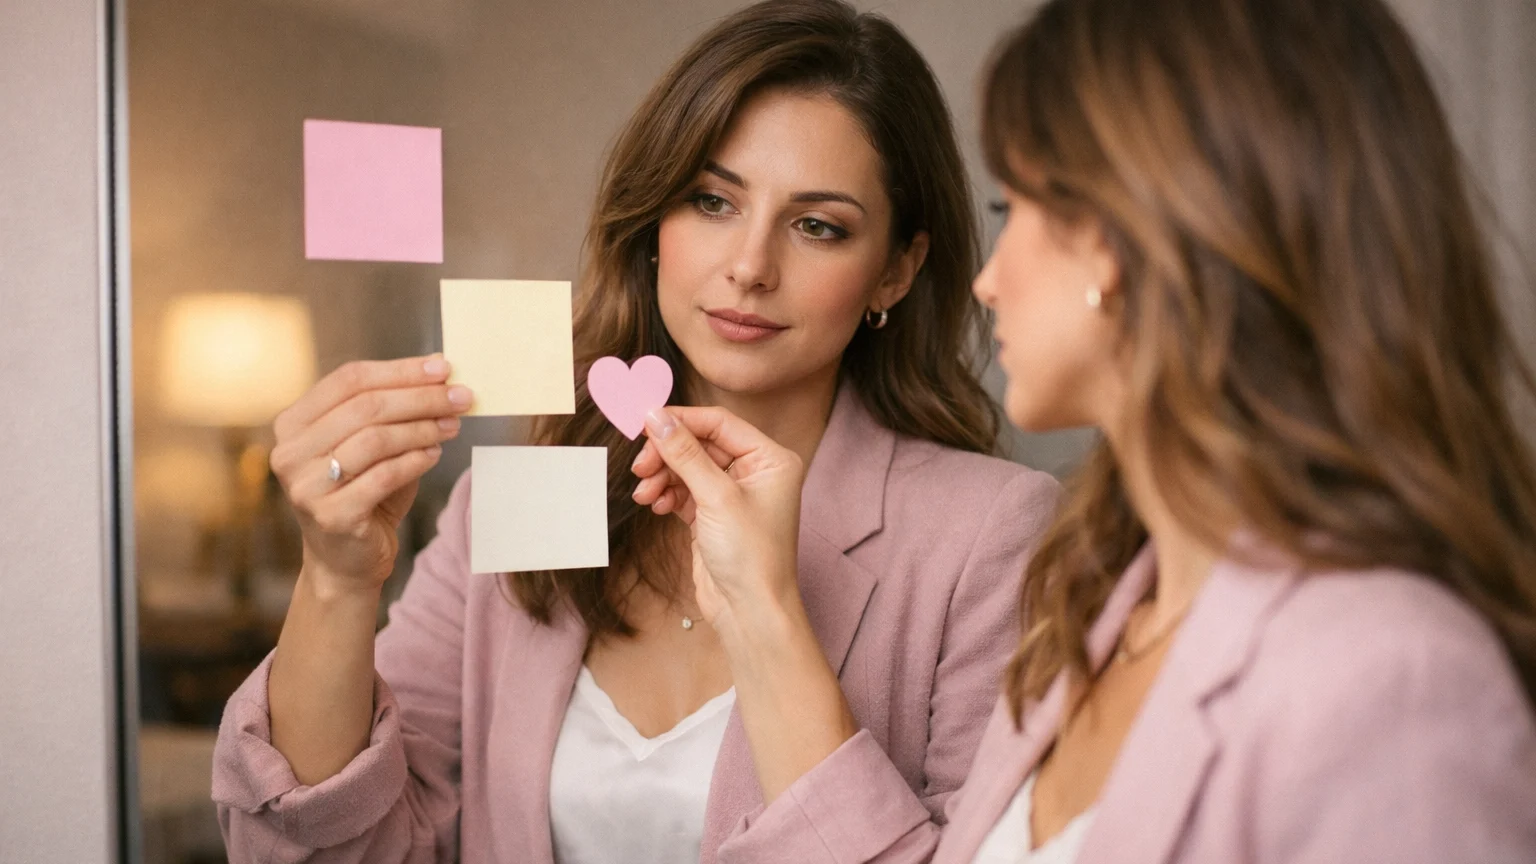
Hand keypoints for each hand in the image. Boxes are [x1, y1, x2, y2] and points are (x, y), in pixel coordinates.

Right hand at [269, 355, 472, 595]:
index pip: (349, 379)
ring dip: (423, 428)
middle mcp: (289, 451)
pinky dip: (415, 461)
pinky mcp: (330, 515)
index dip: (400, 370)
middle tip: (461, 397)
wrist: (346, 561)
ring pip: (375, 438)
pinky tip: (435, 455)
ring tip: (452, 426)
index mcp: (294, 423)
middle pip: (365, 406)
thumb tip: (439, 373)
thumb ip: (392, 411)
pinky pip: (383, 476)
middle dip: (421, 397)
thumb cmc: (364, 493)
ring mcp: (305, 485)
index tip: (443, 367)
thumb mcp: (372, 445)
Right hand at [630, 407, 805, 628]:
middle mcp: (755, 472)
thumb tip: (655, 416)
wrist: (749, 612)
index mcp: (771, 459)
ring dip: (662, 476)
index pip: (720, 424)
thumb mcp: (716, 497)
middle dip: (667, 454)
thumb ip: (685, 453)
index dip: (681, 420)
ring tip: (645, 494)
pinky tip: (656, 505)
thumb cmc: (751, 556)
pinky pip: (684, 491)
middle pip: (700, 444)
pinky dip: (667, 494)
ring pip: (688, 468)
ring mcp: (733, 494)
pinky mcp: (713, 515)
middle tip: (639, 465)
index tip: (645, 422)